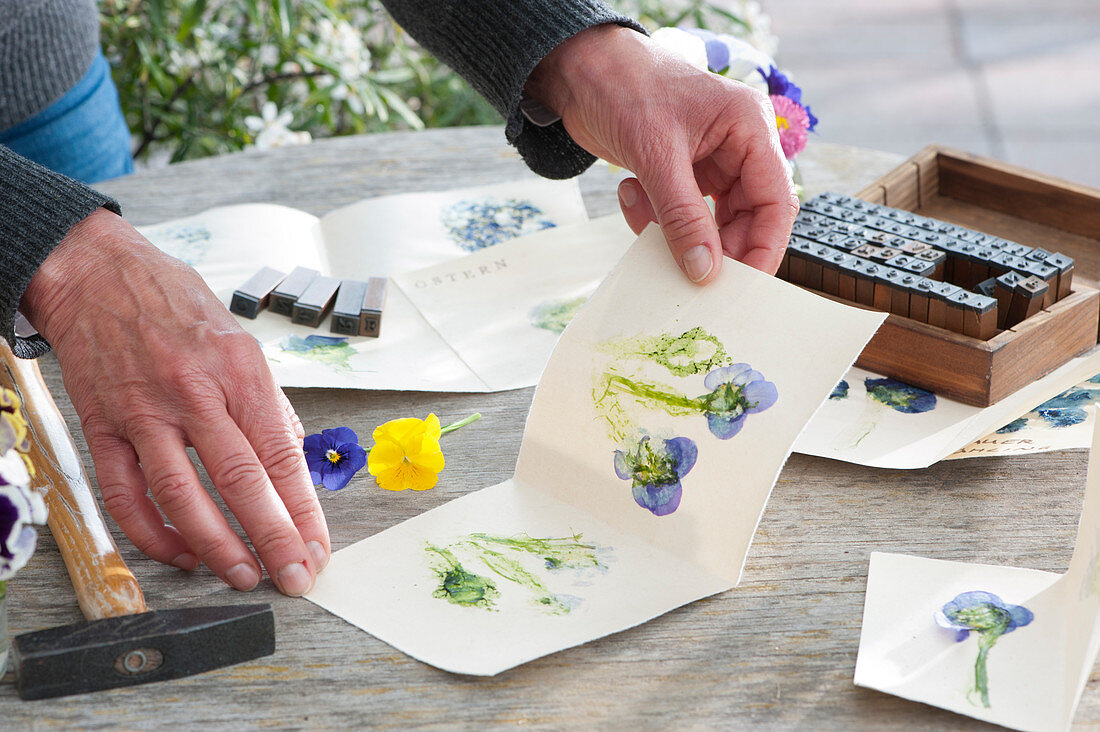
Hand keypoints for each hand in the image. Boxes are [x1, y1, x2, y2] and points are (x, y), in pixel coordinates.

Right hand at [21, 208, 328, 594]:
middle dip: (272, 536)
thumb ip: (267, 405)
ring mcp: (144, 411)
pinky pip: (126, 494)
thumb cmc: (177, 307)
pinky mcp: (102, 426)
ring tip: (242, 575)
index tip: (317, 546)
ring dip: (215, 544)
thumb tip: (293, 463)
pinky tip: (181, 552)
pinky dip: (153, 533)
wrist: (99, 274)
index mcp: (239, 370)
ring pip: (181, 493)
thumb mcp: (241, 343)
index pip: (280, 455)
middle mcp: (194, 392)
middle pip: (240, 479)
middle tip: (293, 575)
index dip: (303, 510)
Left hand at [526, 25, 797, 282]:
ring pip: (712, 221)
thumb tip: (704, 271)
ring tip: (645, 219)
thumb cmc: (623, 87)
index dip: (764, 247)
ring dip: (678, 232)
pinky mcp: (682, 173)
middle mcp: (738, 146)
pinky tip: (630, 195)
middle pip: (749, 217)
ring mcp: (711, 161)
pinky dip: (656, 220)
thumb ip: (682, 217)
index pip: (777, 200)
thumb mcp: (656, 156)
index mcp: (749, 127)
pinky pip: (681, 215)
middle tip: (690, 275)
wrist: (578, 70)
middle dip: (717, 246)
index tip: (744, 285)